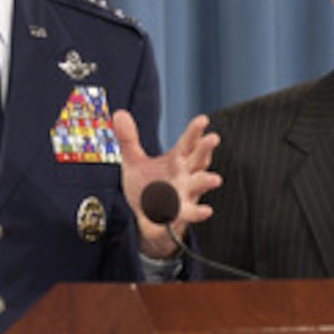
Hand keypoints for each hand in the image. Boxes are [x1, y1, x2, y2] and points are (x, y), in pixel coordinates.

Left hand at [113, 110, 220, 258]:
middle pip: (198, 159)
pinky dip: (198, 213)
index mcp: (176, 160)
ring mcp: (185, 194)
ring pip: (199, 185)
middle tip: (213, 138)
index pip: (187, 142)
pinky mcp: (181, 214)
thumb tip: (119, 113)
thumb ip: (129, 139)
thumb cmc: (146, 188)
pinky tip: (206, 211)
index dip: (194, 131)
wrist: (145, 219)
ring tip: (215, 179)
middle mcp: (185, 175)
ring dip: (206, 181)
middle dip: (205, 149)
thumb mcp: (134, 162)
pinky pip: (191, 213)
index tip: (203, 120)